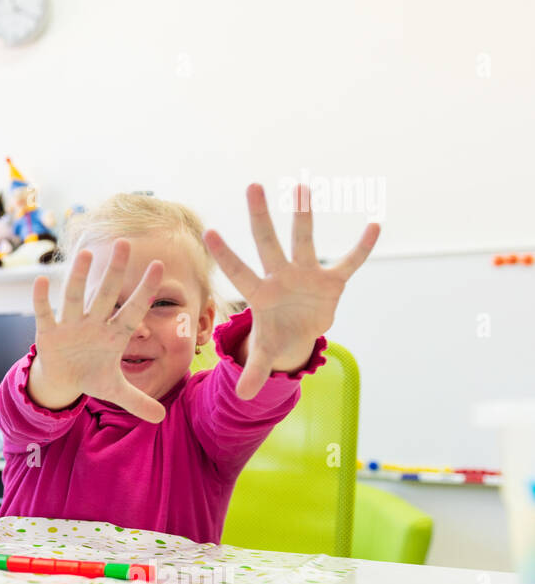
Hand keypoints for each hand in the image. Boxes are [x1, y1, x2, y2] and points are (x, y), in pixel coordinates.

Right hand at [27, 241, 167, 422]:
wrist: (63, 378)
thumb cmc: (91, 375)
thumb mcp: (115, 391)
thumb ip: (138, 401)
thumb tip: (162, 418)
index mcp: (113, 335)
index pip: (133, 310)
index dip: (145, 292)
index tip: (160, 267)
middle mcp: (93, 324)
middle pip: (106, 294)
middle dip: (114, 271)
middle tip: (125, 243)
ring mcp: (70, 325)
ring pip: (75, 297)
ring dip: (78, 277)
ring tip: (85, 254)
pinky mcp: (49, 332)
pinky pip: (45, 313)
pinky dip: (41, 299)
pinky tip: (41, 280)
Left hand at [204, 183, 379, 399]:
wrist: (299, 332)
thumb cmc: (275, 336)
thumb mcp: (265, 353)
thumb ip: (254, 370)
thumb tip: (241, 397)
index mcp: (260, 294)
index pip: (239, 272)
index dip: (226, 255)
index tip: (209, 232)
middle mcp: (280, 276)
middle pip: (267, 243)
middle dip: (259, 217)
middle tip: (252, 185)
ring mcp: (306, 274)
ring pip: (304, 240)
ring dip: (303, 215)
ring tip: (302, 186)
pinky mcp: (332, 280)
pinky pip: (349, 262)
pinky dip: (362, 248)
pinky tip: (375, 226)